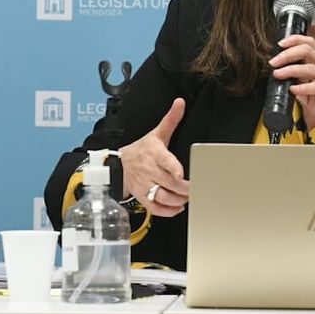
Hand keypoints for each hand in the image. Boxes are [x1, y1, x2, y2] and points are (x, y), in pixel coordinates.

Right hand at [118, 97, 190, 216]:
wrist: (118, 164)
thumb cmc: (141, 150)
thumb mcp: (156, 133)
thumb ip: (171, 119)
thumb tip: (180, 103)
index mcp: (154, 153)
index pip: (164, 161)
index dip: (173, 168)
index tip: (181, 173)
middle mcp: (149, 170)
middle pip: (169, 182)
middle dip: (184, 188)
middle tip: (196, 188)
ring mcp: (144, 184)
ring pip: (162, 196)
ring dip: (178, 200)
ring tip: (188, 197)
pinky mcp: (142, 196)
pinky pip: (154, 207)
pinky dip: (167, 210)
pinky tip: (178, 208)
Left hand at [270, 35, 314, 144]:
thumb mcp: (310, 98)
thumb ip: (299, 89)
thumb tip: (284, 84)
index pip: (307, 45)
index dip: (293, 41)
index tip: (279, 45)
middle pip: (307, 50)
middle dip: (287, 53)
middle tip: (274, 61)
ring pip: (310, 66)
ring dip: (291, 69)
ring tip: (279, 74)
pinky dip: (305, 87)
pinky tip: (295, 89)